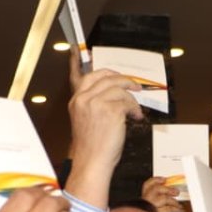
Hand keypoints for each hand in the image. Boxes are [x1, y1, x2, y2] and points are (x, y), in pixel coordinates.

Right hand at [64, 50, 142, 207]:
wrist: (92, 163)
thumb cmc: (92, 147)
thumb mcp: (87, 121)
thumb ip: (95, 105)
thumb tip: (114, 95)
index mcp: (76, 101)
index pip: (77, 76)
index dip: (77, 61)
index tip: (76, 49)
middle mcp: (83, 99)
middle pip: (105, 76)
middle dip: (123, 79)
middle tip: (134, 86)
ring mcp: (96, 103)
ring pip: (119, 89)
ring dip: (132, 99)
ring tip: (135, 110)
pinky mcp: (110, 110)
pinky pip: (127, 101)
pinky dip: (134, 109)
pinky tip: (135, 118)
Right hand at [141, 177, 183, 211]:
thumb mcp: (155, 209)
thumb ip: (160, 200)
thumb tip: (171, 193)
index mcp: (143, 199)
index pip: (147, 185)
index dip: (155, 180)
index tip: (164, 179)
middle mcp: (145, 202)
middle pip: (155, 189)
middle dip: (167, 189)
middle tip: (176, 191)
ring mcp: (150, 208)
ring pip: (163, 198)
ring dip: (173, 201)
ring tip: (178, 204)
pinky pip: (168, 209)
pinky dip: (176, 209)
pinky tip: (180, 210)